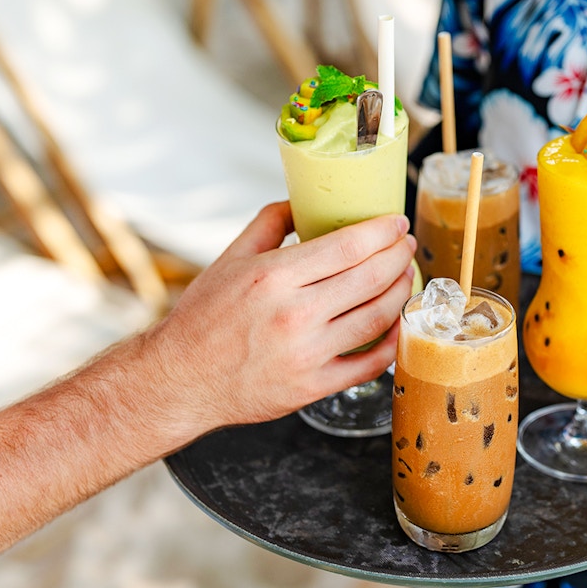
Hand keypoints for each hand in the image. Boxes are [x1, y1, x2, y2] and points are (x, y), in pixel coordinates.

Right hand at [141, 201, 416, 434]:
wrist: (180, 380)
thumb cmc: (203, 318)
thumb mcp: (230, 259)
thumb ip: (269, 223)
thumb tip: (303, 201)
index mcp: (274, 277)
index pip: (347, 246)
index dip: (381, 232)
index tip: (397, 223)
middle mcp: (294, 314)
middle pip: (369, 278)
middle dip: (398, 256)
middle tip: (406, 245)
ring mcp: (307, 354)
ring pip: (377, 318)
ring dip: (400, 293)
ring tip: (405, 276)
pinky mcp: (314, 387)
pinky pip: (369, 363)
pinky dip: (391, 340)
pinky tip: (395, 323)